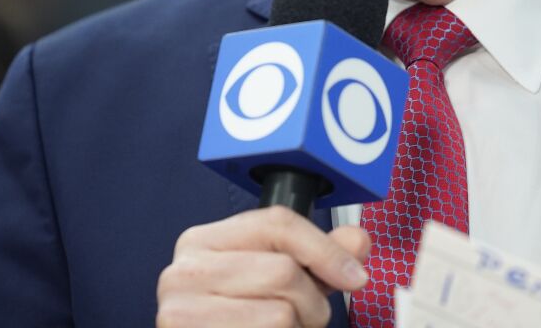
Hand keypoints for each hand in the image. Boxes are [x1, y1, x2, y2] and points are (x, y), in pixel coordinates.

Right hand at [156, 205, 370, 326]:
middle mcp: (185, 270)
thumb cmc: (236, 322)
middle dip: (310, 302)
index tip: (355, 275)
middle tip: (300, 318)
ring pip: (281, 313)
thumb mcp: (275, 282)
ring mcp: (183, 310)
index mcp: (203, 241)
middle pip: (284, 270)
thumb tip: (357, 240)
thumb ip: (316, 258)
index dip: (326, 249)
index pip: (276, 223)